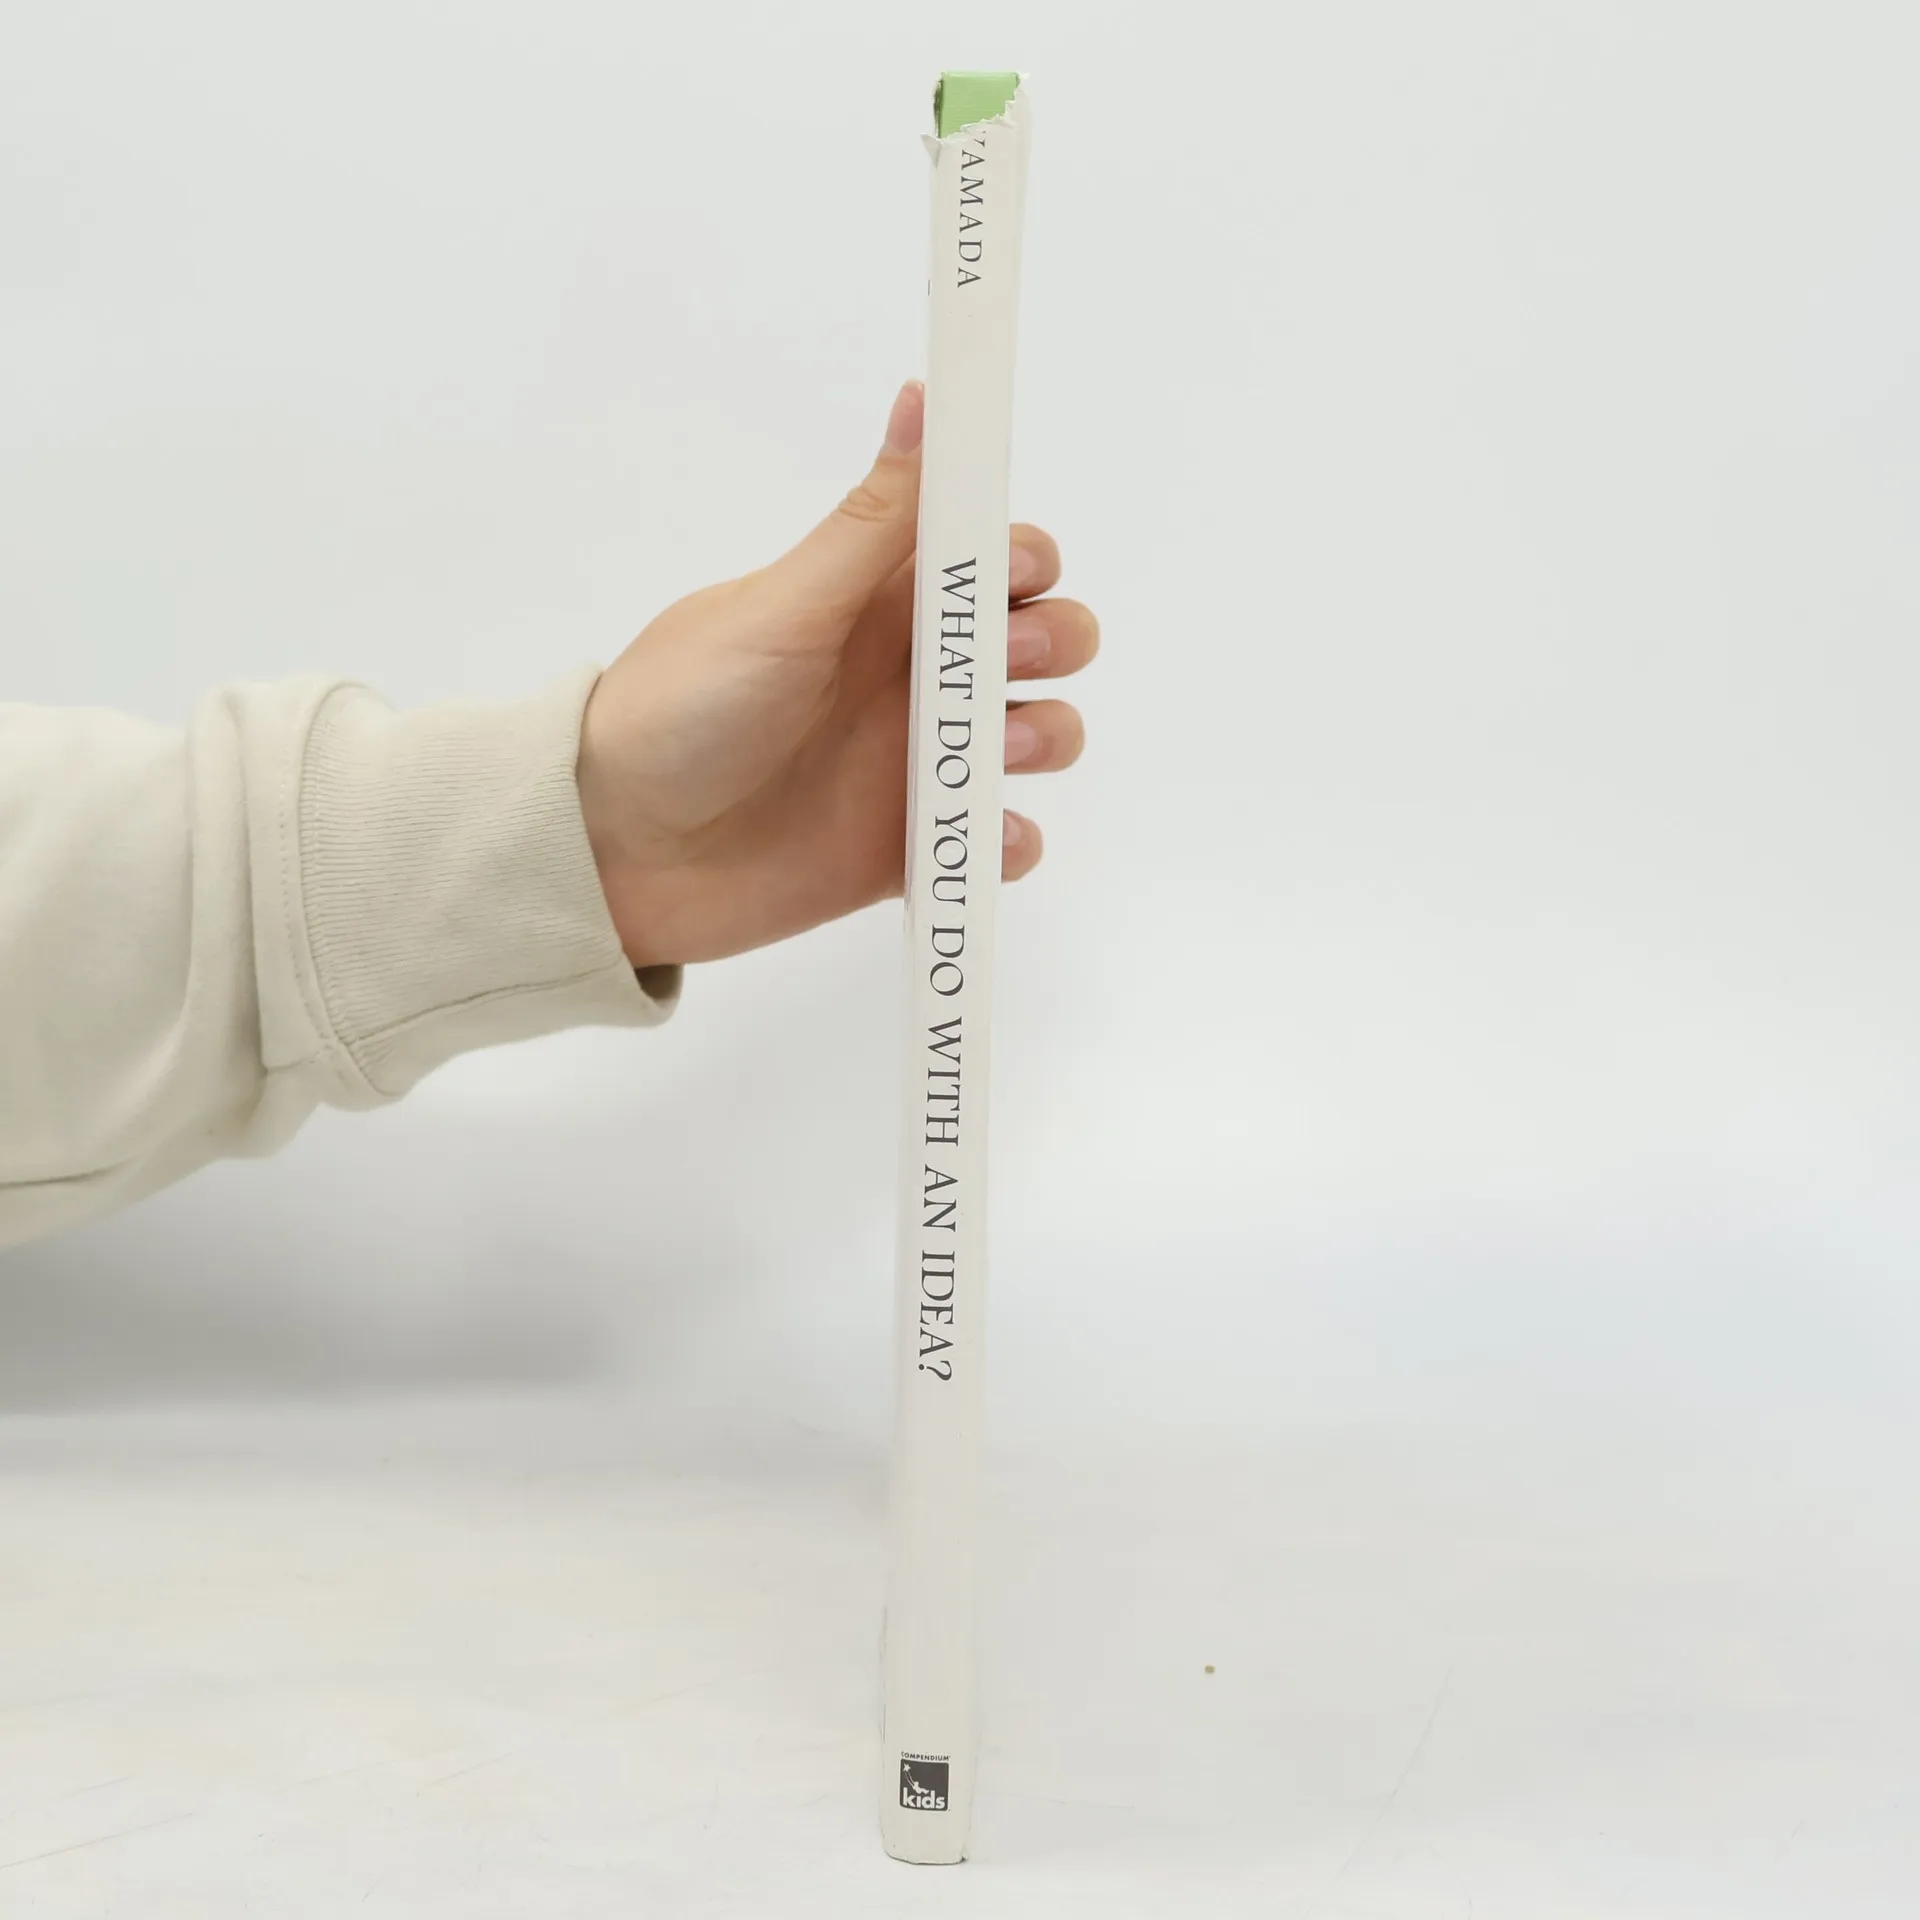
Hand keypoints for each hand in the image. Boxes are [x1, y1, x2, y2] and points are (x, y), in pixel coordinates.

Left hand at [576, 381, 1096, 968]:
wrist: (616, 850)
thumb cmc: (681, 710)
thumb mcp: (782, 609)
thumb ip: (870, 522)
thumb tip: (923, 394)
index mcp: (878, 601)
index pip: (992, 554)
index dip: (1024, 556)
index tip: (1012, 573)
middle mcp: (908, 673)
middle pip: (1038, 638)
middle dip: (1053, 642)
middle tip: (1005, 662)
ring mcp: (914, 760)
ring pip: (1037, 732)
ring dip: (1047, 735)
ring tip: (995, 757)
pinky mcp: (909, 845)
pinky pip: (995, 841)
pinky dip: (1009, 840)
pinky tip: (980, 838)